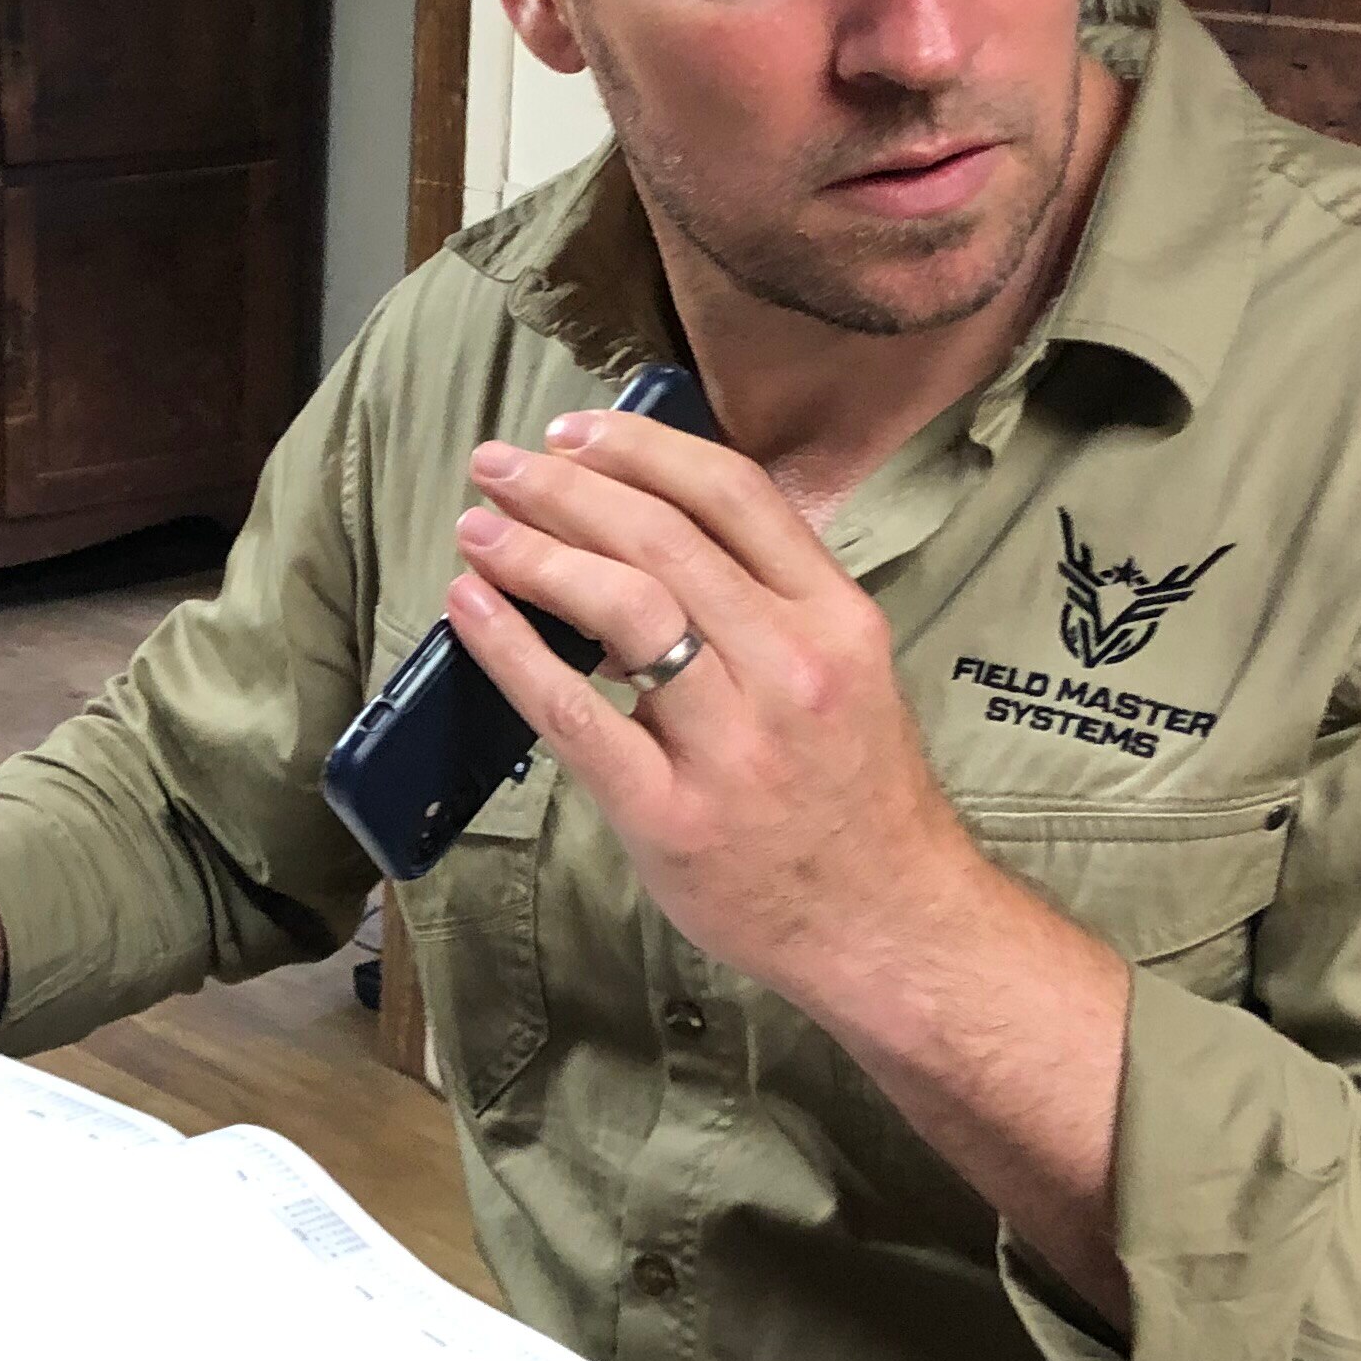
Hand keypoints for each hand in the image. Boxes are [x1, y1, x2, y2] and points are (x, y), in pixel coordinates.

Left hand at [442, 406, 988, 1022]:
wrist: (888, 927)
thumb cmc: (855, 799)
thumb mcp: (847, 671)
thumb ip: (769, 602)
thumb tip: (653, 529)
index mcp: (836, 618)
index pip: (733, 495)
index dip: (642, 449)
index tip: (575, 433)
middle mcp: (791, 666)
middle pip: (663, 538)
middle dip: (566, 486)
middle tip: (497, 465)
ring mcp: (732, 744)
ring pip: (623, 608)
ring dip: (535, 553)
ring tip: (477, 530)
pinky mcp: (672, 814)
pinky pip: (576, 716)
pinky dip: (512, 650)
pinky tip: (471, 608)